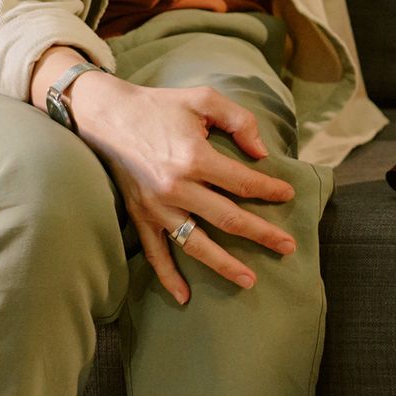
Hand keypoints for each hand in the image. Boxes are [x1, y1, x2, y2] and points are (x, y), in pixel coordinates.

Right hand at [36, 51, 295, 304]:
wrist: (107, 115)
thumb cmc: (160, 105)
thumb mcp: (204, 98)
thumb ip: (240, 120)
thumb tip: (262, 153)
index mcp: (194, 158)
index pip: (243, 182)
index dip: (269, 190)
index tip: (288, 195)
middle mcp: (176, 188)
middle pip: (228, 219)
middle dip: (262, 234)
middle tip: (288, 246)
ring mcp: (156, 207)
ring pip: (197, 244)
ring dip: (225, 265)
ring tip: (251, 280)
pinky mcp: (139, 216)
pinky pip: (155, 254)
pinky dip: (169, 277)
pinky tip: (185, 297)